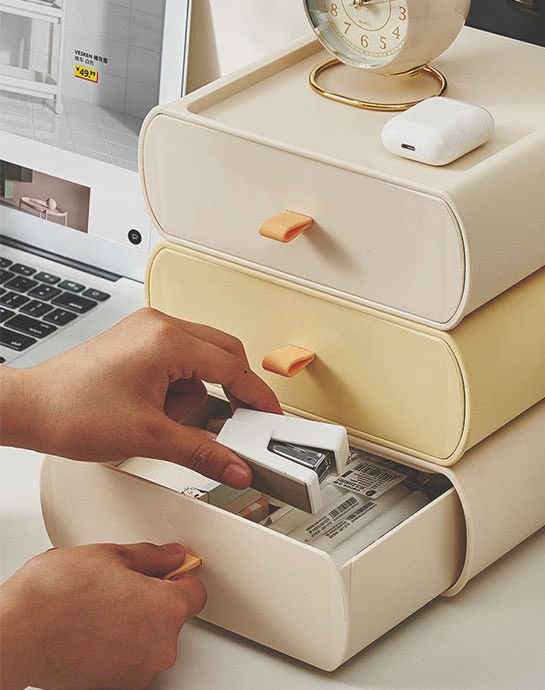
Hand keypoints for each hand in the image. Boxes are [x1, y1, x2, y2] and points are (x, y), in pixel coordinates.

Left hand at [0, 308, 280, 487]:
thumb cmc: (71, 412)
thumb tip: (234, 466)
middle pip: (224, 352)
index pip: (232, 365)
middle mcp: (159, 325)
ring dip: (196, 391)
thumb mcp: (149, 438)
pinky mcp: (137, 339)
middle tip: (237, 421)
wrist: (28, 409)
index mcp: (167, 340)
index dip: (255, 395)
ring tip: (166, 420)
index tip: (269, 415)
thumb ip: (203, 452)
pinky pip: (179, 357)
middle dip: (230, 390)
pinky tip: (157, 409)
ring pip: (201, 356)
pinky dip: (178, 385)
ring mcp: (147, 329)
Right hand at [0, 542, 204, 689]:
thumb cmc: (57, 595)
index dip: (179, 577)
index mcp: (168, 610)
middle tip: (121, 588)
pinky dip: (116, 648)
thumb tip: (170, 556)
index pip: (196, 591)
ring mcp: (137, 673)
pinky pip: (128, 662)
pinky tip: (92, 631)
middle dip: (153, 601)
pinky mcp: (114, 688)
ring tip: (100, 610)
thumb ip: (151, 557)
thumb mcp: (112, 555)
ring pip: (149, 641)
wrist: (17, 632)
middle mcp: (160, 647)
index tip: (166, 572)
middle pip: (172, 618)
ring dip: (134, 626)